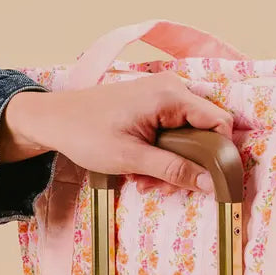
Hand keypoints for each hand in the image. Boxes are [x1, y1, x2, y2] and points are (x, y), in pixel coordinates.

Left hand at [0, 74, 233, 193]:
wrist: (54, 120)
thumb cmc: (87, 134)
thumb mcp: (132, 159)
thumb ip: (175, 170)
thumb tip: (212, 184)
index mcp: (171, 95)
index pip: (220, 122)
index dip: (221, 155)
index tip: (211, 182)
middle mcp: (172, 88)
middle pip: (205, 131)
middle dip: (189, 164)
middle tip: (162, 186)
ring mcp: (162, 94)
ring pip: (188, 136)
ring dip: (172, 164)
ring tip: (145, 180)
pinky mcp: (153, 104)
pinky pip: (172, 131)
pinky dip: (162, 154)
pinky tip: (141, 170)